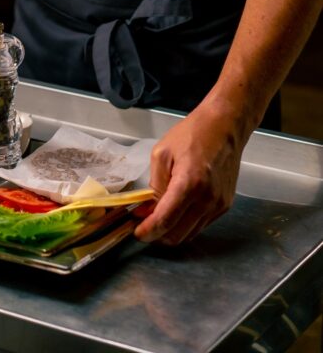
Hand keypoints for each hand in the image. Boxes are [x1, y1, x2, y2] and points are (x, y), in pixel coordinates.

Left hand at [133, 100, 244, 244]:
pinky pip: (201, 224)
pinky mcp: (224, 205)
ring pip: (190, 234)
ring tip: (158, 218)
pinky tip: (177, 212)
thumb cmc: (192, 134)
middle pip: (178, 234)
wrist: (224, 126)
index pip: (165, 220)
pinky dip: (186, 224)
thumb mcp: (162, 153)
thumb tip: (147, 210)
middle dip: (158, 235)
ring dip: (172, 232)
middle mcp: (207, 199)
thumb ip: (155, 185)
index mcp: (189, 183)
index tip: (137, 233)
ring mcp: (218, 205)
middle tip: (144, 224)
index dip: (148, 231)